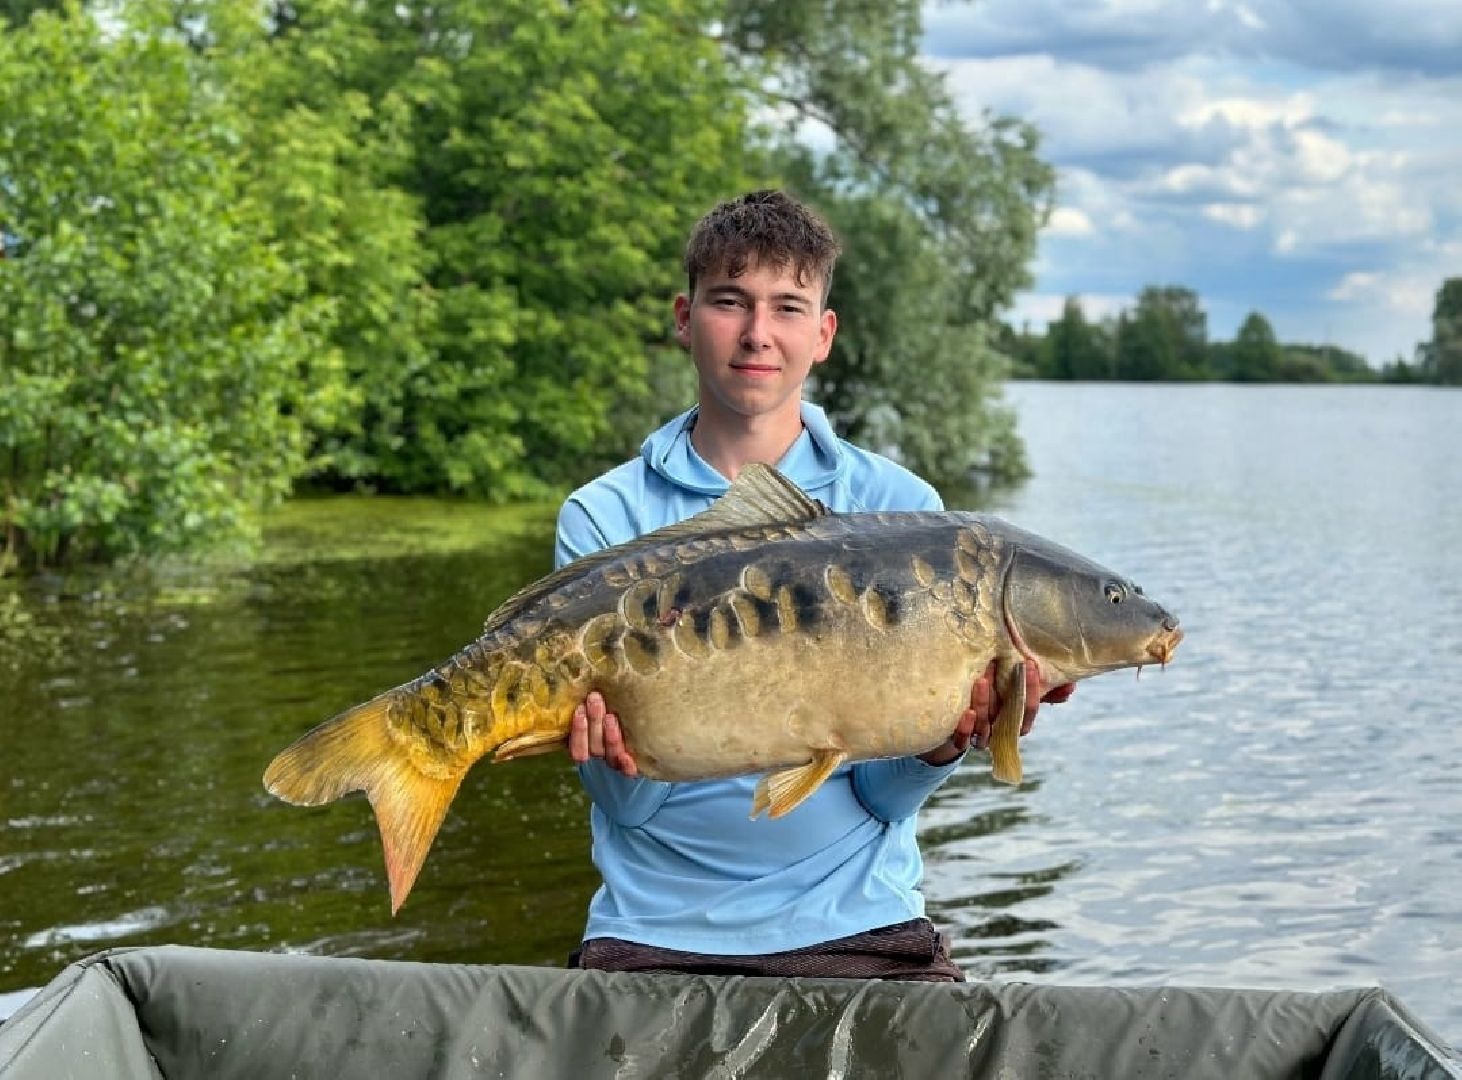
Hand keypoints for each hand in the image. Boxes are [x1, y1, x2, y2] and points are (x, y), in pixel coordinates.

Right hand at [568, 691, 638, 777]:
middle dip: (593, 721)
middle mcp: (598, 755)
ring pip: (609, 754)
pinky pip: (628, 771)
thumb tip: (583, 680)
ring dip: (609, 737)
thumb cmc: (608, 713)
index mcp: (584, 746)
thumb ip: (587, 703)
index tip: (579, 709)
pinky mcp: (631, 765)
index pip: (576, 746)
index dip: (577, 730)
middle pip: (593, 746)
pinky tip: (627, 755)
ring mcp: (615, 760)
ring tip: (611, 717)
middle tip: (595, 699)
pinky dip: (626, 765)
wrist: (633, 736)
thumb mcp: (594, 710)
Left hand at [917, 661, 1075, 765]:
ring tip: (982, 680)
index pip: (1028, 710)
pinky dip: (965, 728)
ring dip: (985, 704)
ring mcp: (978, 737)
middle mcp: (998, 731)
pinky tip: (967, 712)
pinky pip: (962, 740)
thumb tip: (1071, 684)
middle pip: (1008, 717)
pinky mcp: (956, 740)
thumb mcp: (1012, 693)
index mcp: (1014, 721)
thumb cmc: (989, 702)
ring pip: (985, 726)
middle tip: (1014, 665)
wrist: (946, 721)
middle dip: (1013, 693)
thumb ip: (1041, 690)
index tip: (1031, 664)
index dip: (1033, 691)